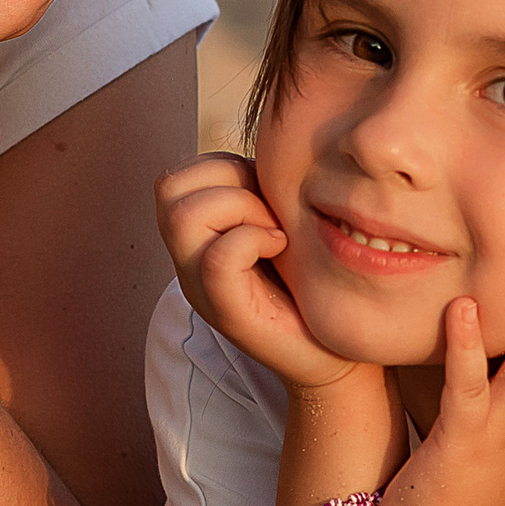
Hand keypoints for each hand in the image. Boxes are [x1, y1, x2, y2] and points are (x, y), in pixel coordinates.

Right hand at [156, 155, 363, 392]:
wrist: (336, 356)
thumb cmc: (312, 284)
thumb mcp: (278, 222)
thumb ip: (257, 191)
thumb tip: (268, 149)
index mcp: (194, 240)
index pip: (175, 177)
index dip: (222, 169)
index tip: (264, 197)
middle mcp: (186, 263)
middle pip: (168, 187)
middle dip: (228, 183)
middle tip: (269, 214)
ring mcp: (201, 290)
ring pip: (183, 215)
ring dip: (240, 208)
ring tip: (274, 232)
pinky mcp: (229, 313)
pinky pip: (218, 256)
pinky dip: (253, 239)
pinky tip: (280, 248)